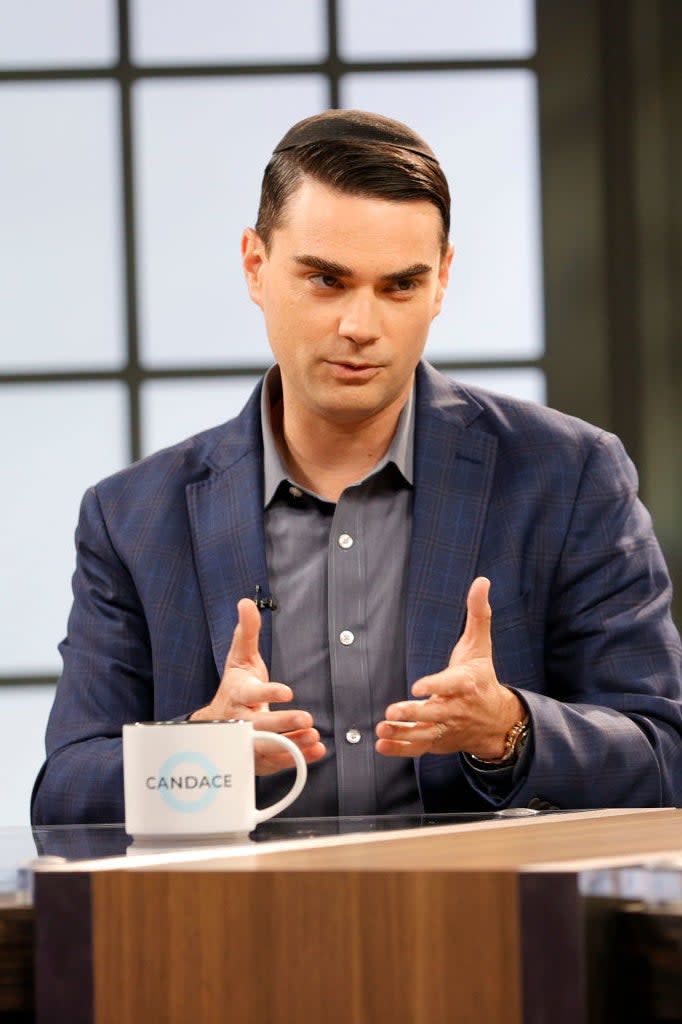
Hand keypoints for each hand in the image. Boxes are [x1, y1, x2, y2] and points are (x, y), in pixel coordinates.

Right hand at [190, 598, 325, 774]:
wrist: (219, 722)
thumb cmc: (236, 685)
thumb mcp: (240, 658)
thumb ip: (247, 632)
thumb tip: (246, 602)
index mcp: (237, 694)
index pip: (251, 694)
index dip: (268, 693)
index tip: (287, 691)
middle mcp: (240, 721)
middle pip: (260, 725)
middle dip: (283, 723)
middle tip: (306, 718)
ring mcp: (248, 742)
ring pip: (269, 747)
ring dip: (293, 744)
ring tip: (314, 737)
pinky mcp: (258, 757)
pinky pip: (278, 762)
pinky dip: (297, 758)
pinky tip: (315, 751)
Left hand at [375, 577, 524, 759]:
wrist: (497, 720)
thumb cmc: (482, 677)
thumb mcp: (480, 645)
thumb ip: (478, 614)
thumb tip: (482, 581)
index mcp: (466, 683)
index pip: (450, 685)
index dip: (435, 686)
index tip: (418, 686)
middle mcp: (457, 708)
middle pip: (434, 713)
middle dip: (413, 714)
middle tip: (392, 712)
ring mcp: (447, 728)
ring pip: (424, 734)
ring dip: (402, 734)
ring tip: (382, 729)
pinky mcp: (439, 742)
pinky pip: (419, 749)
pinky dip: (400, 749)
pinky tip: (382, 745)